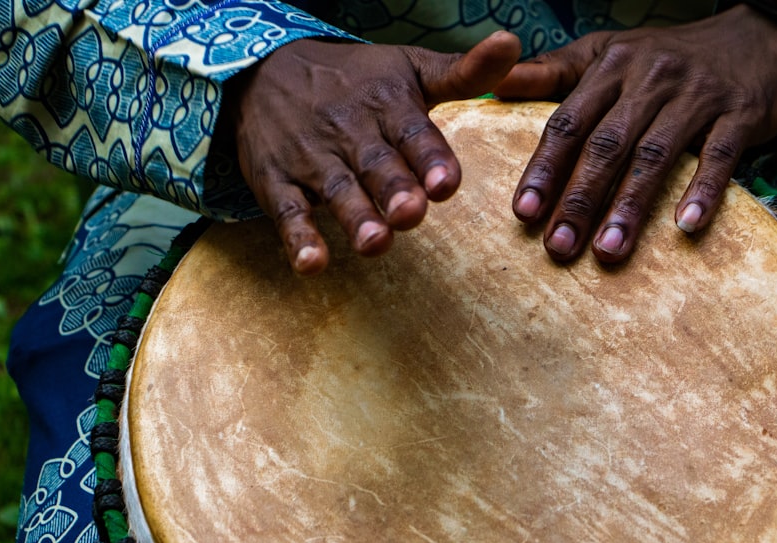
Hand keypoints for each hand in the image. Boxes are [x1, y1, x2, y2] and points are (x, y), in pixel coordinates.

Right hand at [225, 32, 519, 273]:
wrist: (263, 70)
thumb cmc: (354, 79)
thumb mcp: (409, 68)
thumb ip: (464, 73)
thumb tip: (512, 44)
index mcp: (387, 105)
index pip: (413, 132)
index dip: (430, 158)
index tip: (447, 184)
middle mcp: (350, 131)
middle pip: (376, 165)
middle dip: (394, 190)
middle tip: (412, 214)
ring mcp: (312, 159)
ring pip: (336, 190)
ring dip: (354, 217)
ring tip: (374, 243)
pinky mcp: (277, 182)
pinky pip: (287, 211)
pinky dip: (297, 238)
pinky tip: (311, 264)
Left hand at [493, 6, 776, 263]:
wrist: (756, 34)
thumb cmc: (667, 56)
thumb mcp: (607, 52)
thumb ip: (552, 73)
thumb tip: (493, 87)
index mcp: (611, 67)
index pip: (569, 122)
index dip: (545, 169)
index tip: (524, 213)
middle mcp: (650, 79)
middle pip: (607, 145)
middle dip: (580, 199)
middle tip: (559, 246)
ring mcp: (697, 95)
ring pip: (656, 155)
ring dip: (630, 206)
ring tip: (608, 250)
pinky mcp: (740, 113)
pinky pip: (719, 155)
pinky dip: (704, 189)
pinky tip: (686, 226)